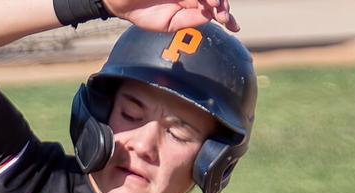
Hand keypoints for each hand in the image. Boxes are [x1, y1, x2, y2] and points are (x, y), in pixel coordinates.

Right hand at [103, 0, 238, 32]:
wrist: (120, 2)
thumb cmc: (143, 13)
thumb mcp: (169, 24)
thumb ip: (189, 20)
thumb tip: (209, 17)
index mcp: (191, 4)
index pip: (213, 9)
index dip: (225, 16)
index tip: (234, 28)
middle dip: (222, 7)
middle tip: (224, 17)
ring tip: (217, 6)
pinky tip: (207, 1)